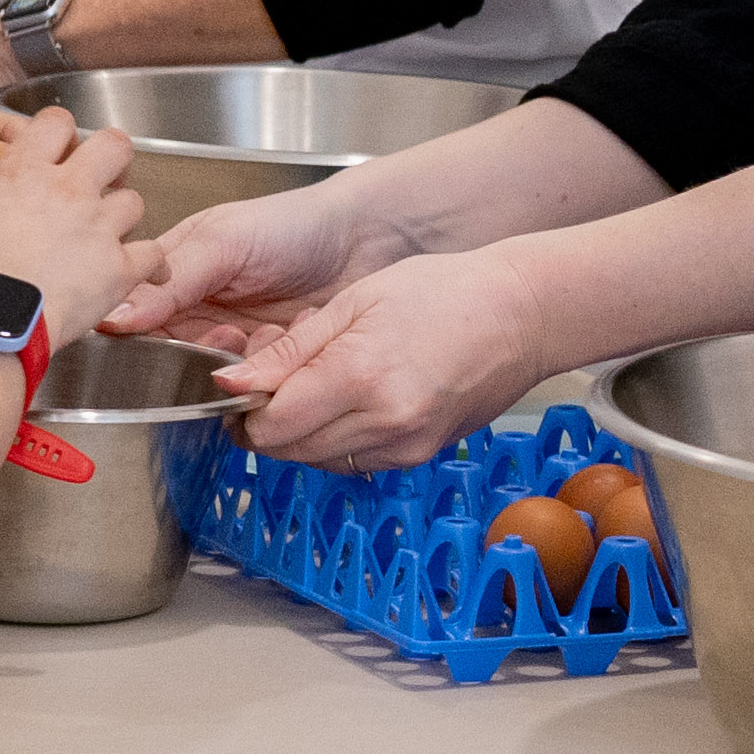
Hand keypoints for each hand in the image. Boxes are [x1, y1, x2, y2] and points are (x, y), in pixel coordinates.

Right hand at [0, 107, 139, 345]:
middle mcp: (67, 190)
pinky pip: (155, 255)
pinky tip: (146, 273)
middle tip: (102, 177)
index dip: (60, 130)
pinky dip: (152, 265)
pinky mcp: (120, 268)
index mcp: (19, 173)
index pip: (55, 122)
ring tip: (111, 235)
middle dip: (112, 158)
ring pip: (136, 201)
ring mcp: (98, 226)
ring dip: (124, 216)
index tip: (59, 145)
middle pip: (115, 145)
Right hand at [107, 183, 390, 355]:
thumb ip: (170, 283)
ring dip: (233, 362)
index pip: (128, 317)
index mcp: (169, 275)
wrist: (364, 240)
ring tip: (257, 332)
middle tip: (224, 334)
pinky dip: (264, 372)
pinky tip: (284, 338)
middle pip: (165, 356)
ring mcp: (228, 343)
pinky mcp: (264, 367)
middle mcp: (193, 314)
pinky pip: (248, 387)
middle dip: (193, 353)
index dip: (133, 336)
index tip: (154, 341)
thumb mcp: (223, 242)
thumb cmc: (293, 224)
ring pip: (207, 377)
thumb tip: (111, 318)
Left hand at [212, 250, 553, 473]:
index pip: (269, 426)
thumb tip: (232, 382)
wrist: (521, 316)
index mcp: (359, 376)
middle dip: (266, 420)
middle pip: (286, 451)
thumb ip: (289, 349)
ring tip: (321, 380)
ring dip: (300, 431)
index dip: (244, 407)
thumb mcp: (353, 302)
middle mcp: (382, 423)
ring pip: (314, 461)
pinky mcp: (416, 456)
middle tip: (278, 377)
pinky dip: (334, 438)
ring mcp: (402, 446)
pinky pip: (350, 460)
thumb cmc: (444, 292)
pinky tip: (351, 398)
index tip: (245, 380)